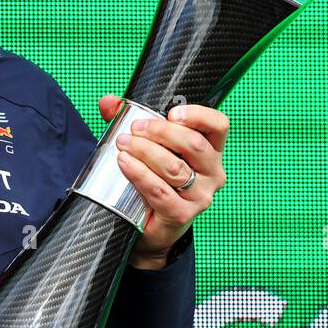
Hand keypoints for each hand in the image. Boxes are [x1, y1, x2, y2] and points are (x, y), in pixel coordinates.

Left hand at [99, 95, 229, 268]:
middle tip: (135, 128)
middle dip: (160, 132)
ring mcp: (199, 196)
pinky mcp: (181, 214)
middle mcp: (212, 172)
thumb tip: (109, 102)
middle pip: (193, 144)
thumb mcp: (149, 147)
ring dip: (145, 151)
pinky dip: (140, 174)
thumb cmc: (155, 179)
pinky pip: (159, 190)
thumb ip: (131, 121)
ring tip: (124, 145)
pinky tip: (126, 164)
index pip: (217, 126)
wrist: (151, 225)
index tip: (171, 113)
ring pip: (175, 167)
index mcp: (210, 151)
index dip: (198, 115)